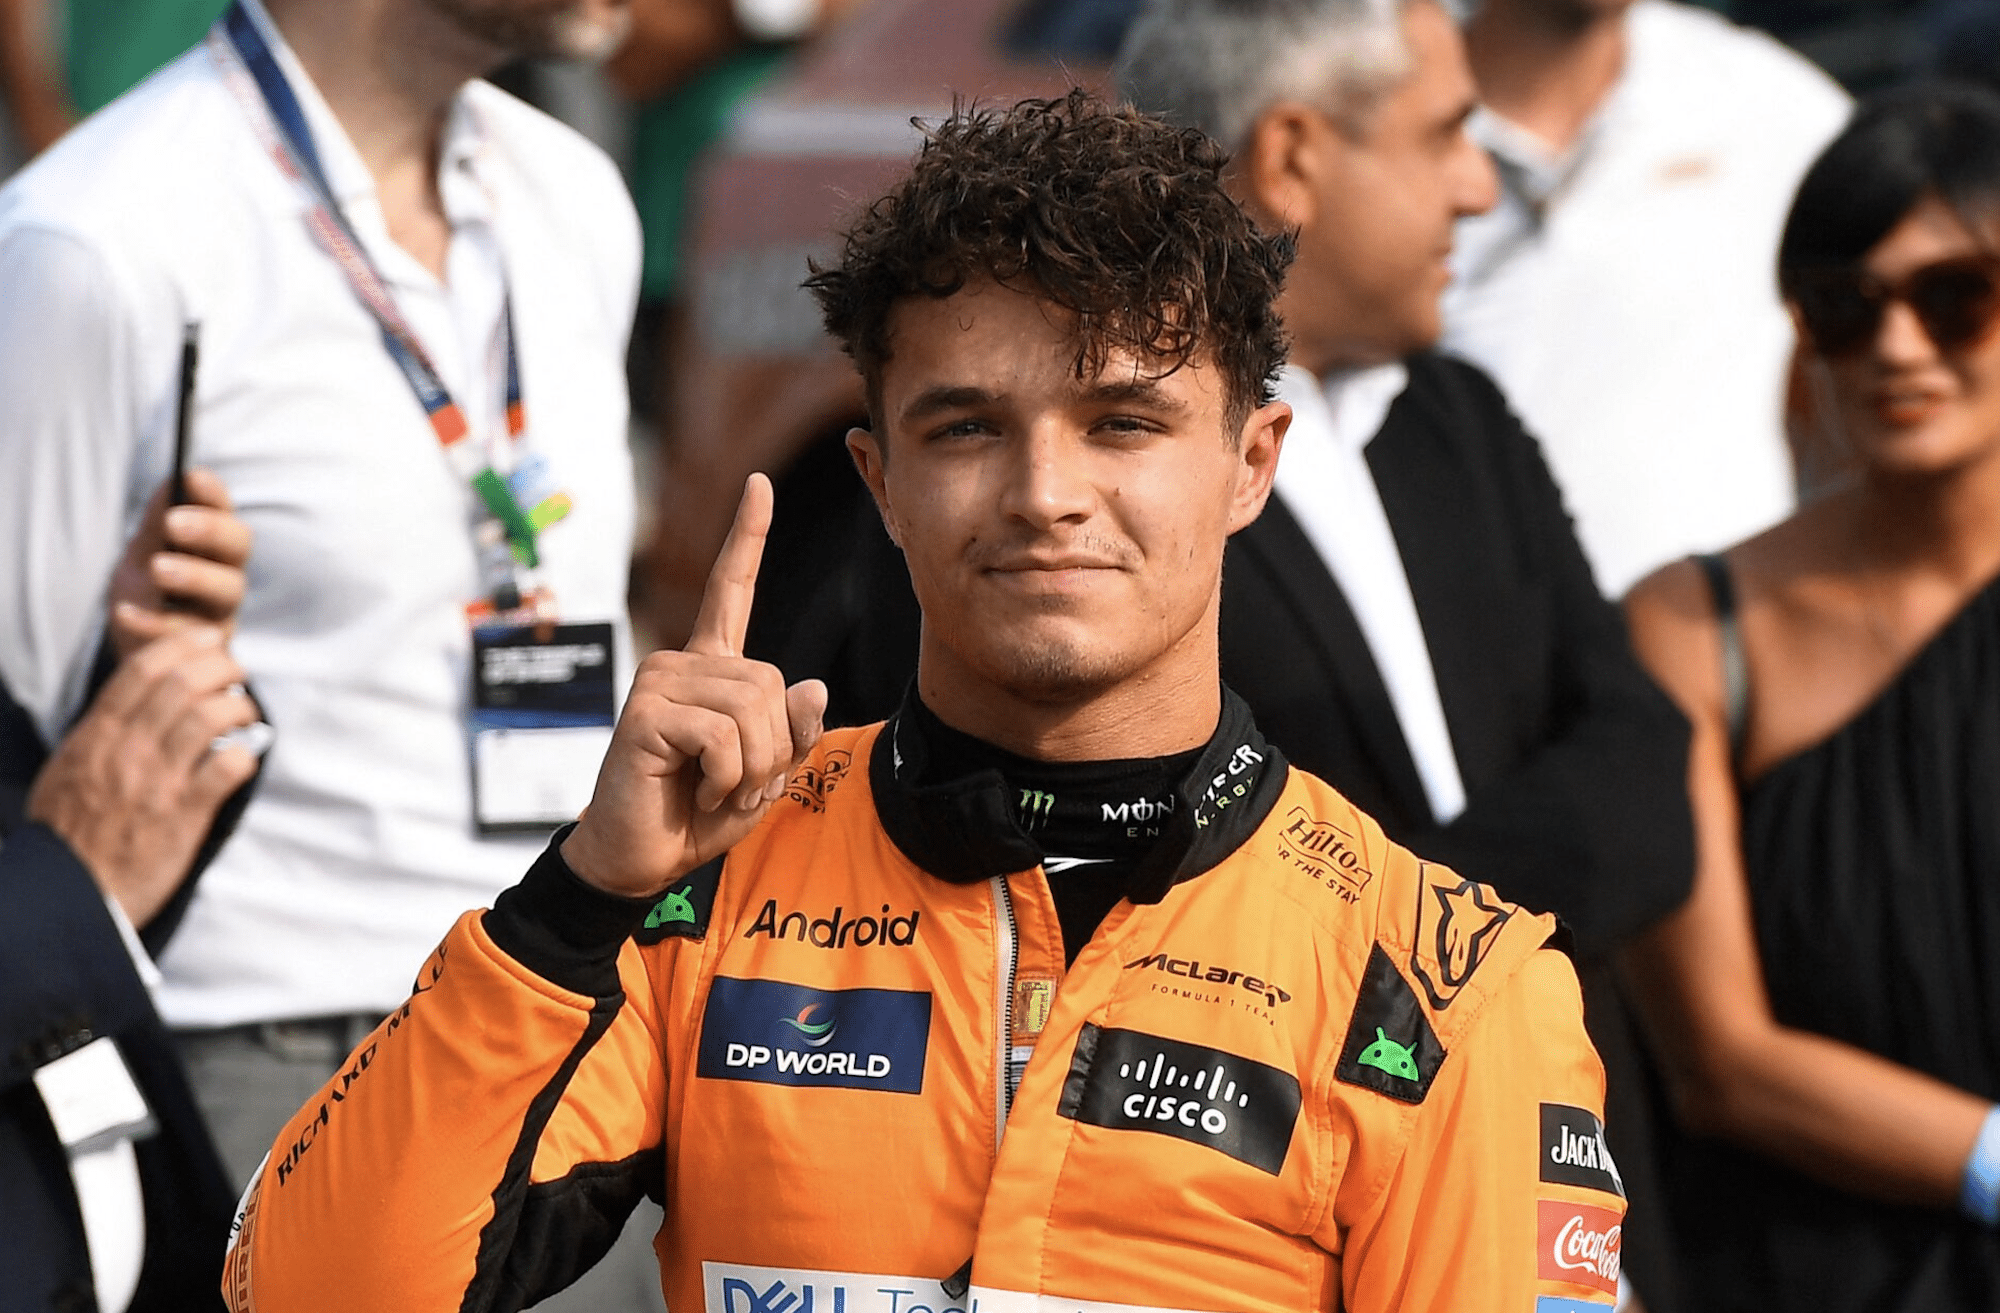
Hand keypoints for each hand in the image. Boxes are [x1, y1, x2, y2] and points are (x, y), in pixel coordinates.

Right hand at [26, 626, 259, 927]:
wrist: (70, 892)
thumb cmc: (69, 832)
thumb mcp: (68, 770)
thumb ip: (99, 735)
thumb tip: (130, 705)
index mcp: (98, 736)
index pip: (141, 672)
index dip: (181, 647)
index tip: (207, 639)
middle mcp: (128, 751)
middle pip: (182, 685)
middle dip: (220, 667)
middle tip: (237, 671)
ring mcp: (158, 781)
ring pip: (209, 718)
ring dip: (238, 706)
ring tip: (247, 711)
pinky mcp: (184, 815)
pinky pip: (226, 769)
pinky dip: (245, 755)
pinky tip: (247, 756)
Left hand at [106, 468, 252, 658]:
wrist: (139, 648)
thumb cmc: (148, 593)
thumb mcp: (145, 551)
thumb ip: (159, 520)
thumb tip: (173, 480)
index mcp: (214, 545)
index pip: (225, 511)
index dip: (214, 494)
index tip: (192, 476)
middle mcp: (228, 575)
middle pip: (239, 546)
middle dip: (210, 530)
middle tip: (175, 523)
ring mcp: (223, 613)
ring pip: (228, 590)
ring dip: (196, 575)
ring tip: (158, 568)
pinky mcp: (209, 650)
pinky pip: (188, 634)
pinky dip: (155, 622)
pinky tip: (124, 611)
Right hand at [562, 474, 826, 896]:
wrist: (641, 857)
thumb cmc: (700, 811)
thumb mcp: (766, 772)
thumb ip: (793, 732)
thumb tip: (812, 684)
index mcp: (712, 667)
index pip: (730, 590)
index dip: (748, 537)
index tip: (759, 484)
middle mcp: (682, 662)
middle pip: (772, 684)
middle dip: (772, 749)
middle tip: (735, 782)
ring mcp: (659, 681)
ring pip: (753, 711)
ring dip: (751, 768)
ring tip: (713, 786)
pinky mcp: (646, 713)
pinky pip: (724, 737)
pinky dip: (727, 776)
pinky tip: (694, 788)